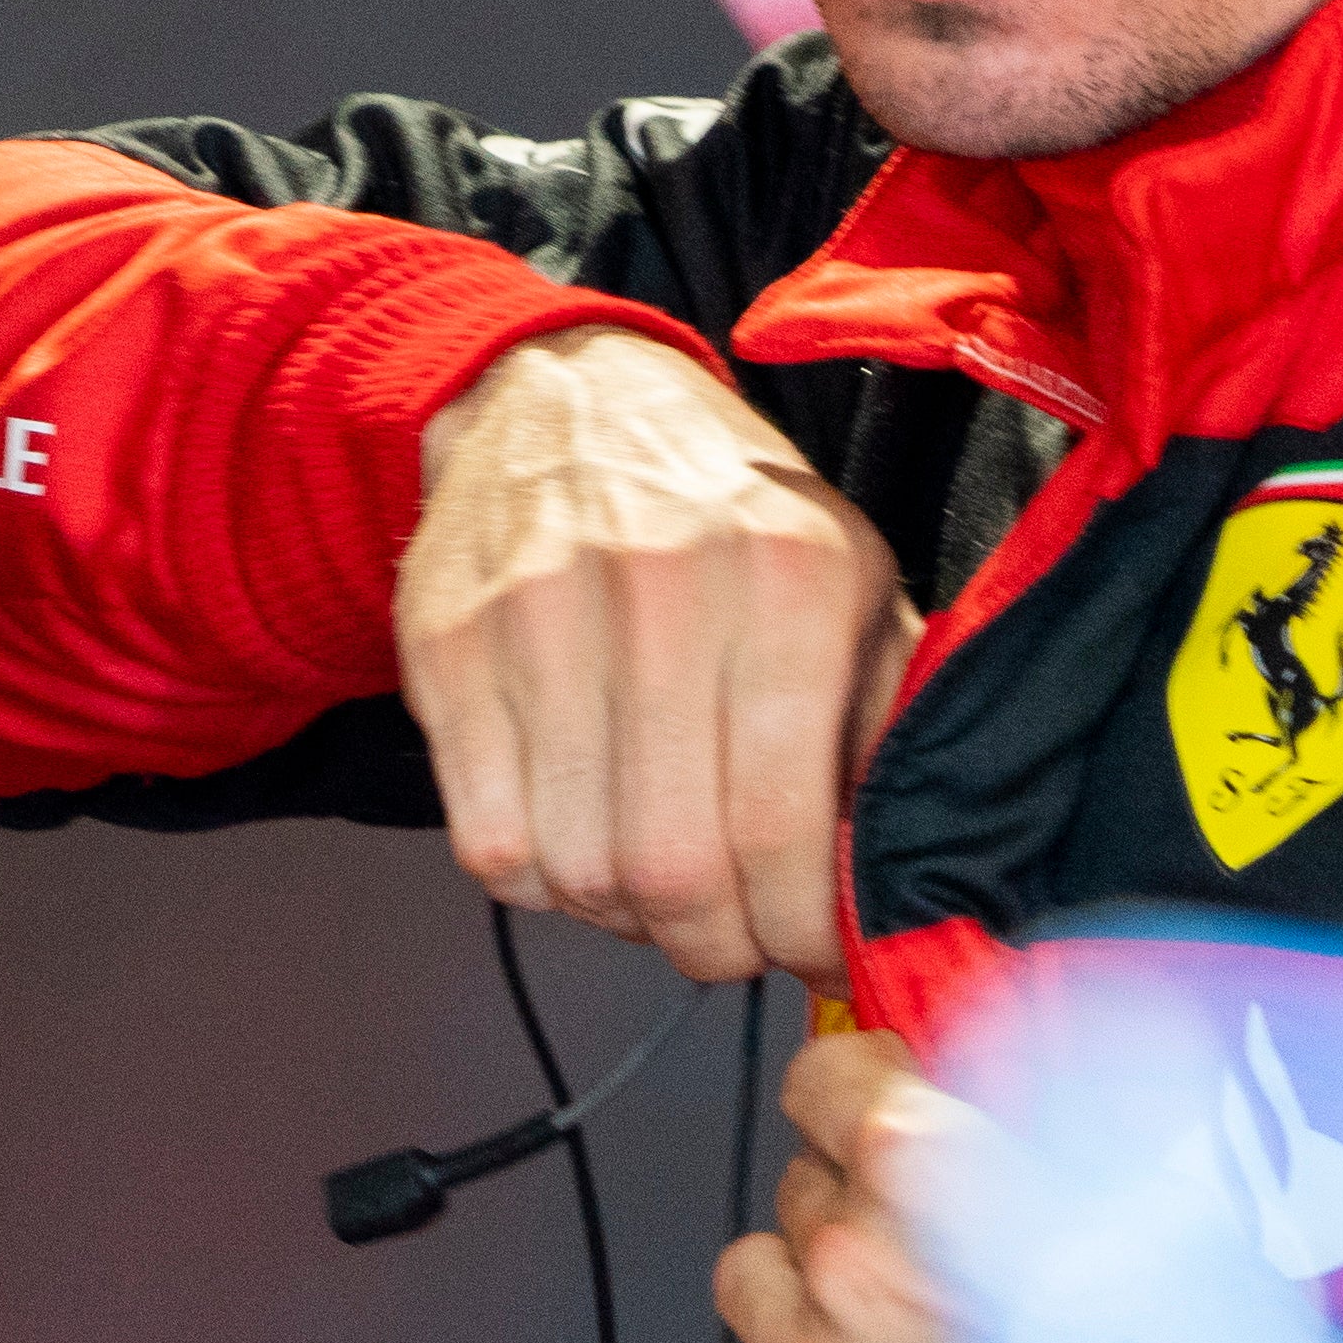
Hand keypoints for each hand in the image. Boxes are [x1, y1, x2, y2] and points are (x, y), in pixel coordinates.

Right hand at [398, 326, 909, 981]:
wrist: (565, 394)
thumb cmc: (727, 510)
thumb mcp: (851, 578)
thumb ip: (886, 722)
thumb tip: (895, 883)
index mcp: (788, 575)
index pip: (782, 830)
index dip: (799, 931)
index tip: (806, 948)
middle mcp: (661, 585)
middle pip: (671, 871)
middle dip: (712, 944)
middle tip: (728, 936)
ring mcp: (537, 613)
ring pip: (575, 871)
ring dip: (622, 914)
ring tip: (652, 875)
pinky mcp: (447, 643)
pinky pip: (487, 846)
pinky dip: (538, 877)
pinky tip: (575, 829)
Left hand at [713, 1035, 1342, 1342]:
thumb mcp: (1144, 1165)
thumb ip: (1026, 1105)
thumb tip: (976, 1066)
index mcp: (923, 1170)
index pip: (820, 1078)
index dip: (867, 1089)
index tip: (892, 1107)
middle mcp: (858, 1278)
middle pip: (804, 1188)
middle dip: (868, 1202)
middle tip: (952, 1237)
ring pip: (771, 1291)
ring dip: (829, 1294)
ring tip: (927, 1323)